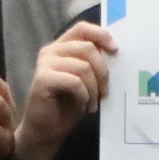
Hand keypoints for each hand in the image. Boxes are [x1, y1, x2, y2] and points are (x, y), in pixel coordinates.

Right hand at [17, 21, 111, 159]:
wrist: (46, 131)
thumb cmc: (68, 106)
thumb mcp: (86, 80)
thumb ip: (93, 64)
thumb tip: (115, 53)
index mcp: (62, 47)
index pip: (82, 28)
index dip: (101, 35)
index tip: (115, 50)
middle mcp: (51, 51)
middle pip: (88, 48)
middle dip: (103, 72)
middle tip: (104, 92)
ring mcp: (45, 64)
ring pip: (83, 66)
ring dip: (94, 88)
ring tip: (92, 102)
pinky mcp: (42, 79)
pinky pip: (75, 81)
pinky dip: (84, 95)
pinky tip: (83, 106)